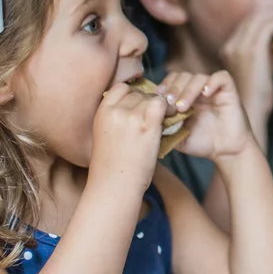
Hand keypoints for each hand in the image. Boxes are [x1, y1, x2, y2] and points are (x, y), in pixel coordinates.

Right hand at [91, 82, 166, 196]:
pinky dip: (168, 109)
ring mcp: (130, 117)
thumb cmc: (111, 167)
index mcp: (101, 112)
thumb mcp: (105, 135)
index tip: (139, 106)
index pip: (120, 88)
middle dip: (147, 103)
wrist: (114, 185)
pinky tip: (170, 118)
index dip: (133, 94)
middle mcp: (114, 111)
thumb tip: (138, 106)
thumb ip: (116, 118)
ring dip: (159, 107)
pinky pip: (161, 105)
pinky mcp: (146, 126)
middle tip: (153, 118)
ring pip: (151, 98)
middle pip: (138, 93)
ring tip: (162, 120)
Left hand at [159, 70, 256, 159]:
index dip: (164, 86)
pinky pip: (221, 76)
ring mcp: (214, 90)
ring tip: (183, 107)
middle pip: (182, 75)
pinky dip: (212, 82)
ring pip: (198, 76)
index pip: (171, 80)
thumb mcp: (177, 136)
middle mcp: (199, 90)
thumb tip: (146, 117)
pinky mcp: (229, 91)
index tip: (157, 99)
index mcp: (185, 97)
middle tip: (170, 104)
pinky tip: (206, 94)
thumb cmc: (203, 144)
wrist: (226, 152)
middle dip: (174, 88)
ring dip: (188, 90)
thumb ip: (163, 126)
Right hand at [218, 1, 272, 141]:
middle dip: (270, 10)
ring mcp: (239, 48)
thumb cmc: (255, 100)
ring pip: (259, 18)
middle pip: (251, 16)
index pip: (246, 21)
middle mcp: (231, 46)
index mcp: (229, 50)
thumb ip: (263, 55)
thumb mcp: (256, 72)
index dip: (263, 14)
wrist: (250, 118)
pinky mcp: (252, 52)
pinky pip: (267, 26)